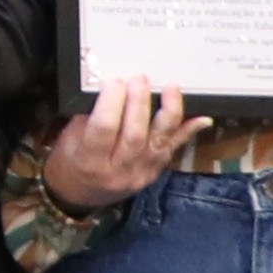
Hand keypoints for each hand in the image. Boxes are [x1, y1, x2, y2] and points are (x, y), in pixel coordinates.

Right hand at [46, 76, 199, 210]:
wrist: (79, 193)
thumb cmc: (71, 159)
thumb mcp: (70, 138)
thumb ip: (90, 116)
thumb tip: (112, 89)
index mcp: (89, 159)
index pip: (104, 128)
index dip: (111, 102)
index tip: (115, 81)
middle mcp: (117, 169)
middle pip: (135, 133)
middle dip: (139, 102)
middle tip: (139, 79)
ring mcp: (140, 172)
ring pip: (158, 140)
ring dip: (167, 112)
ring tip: (170, 88)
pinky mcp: (155, 172)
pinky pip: (173, 149)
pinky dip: (188, 132)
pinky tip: (203, 118)